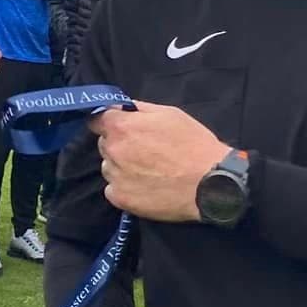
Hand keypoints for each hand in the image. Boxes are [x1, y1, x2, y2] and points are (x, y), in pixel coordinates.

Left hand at [91, 103, 230, 222]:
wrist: (209, 183)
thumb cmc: (193, 144)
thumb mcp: (170, 114)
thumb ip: (139, 108)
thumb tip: (121, 108)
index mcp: (121, 127)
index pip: (97, 120)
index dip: (109, 123)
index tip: (120, 127)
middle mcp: (113, 151)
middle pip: (104, 144)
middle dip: (118, 144)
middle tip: (143, 150)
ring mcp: (114, 177)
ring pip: (109, 167)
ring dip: (120, 167)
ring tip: (148, 171)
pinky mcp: (121, 199)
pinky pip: (113, 189)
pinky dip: (124, 187)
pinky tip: (145, 187)